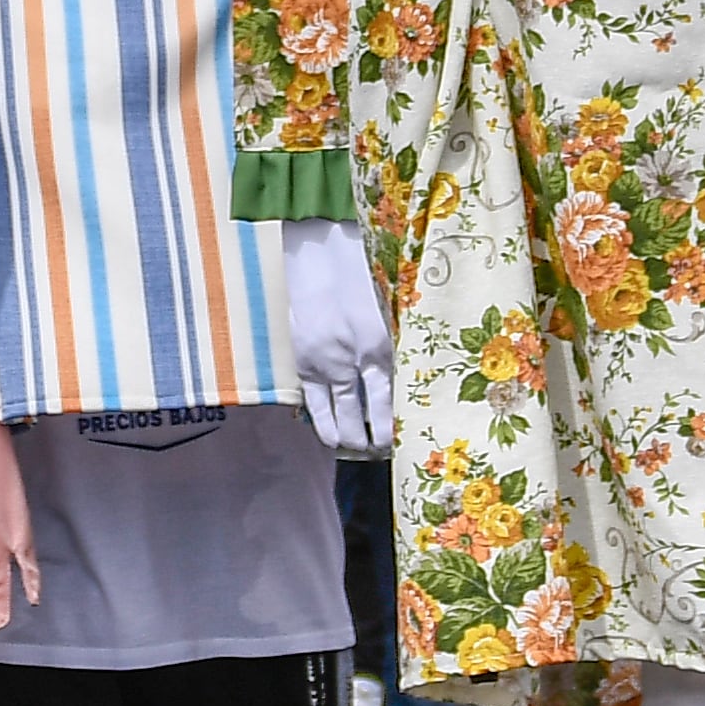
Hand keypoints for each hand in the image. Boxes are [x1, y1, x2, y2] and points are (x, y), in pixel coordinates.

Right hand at [285, 215, 395, 455]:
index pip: (387, 402)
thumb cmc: (358, 274)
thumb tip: (405, 375)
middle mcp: (351, 362)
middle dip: (369, 439)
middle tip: (376, 451)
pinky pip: (310, 399)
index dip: (391, 427)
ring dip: (344, 435)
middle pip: (361, 414)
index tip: (396, 442)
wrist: (315, 254)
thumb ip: (393, 342)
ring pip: (334, 413)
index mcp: (378, 347)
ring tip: (350, 447)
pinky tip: (325, 431)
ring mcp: (322, 364)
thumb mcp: (387, 308)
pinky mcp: (300, 359)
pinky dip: (318, 417)